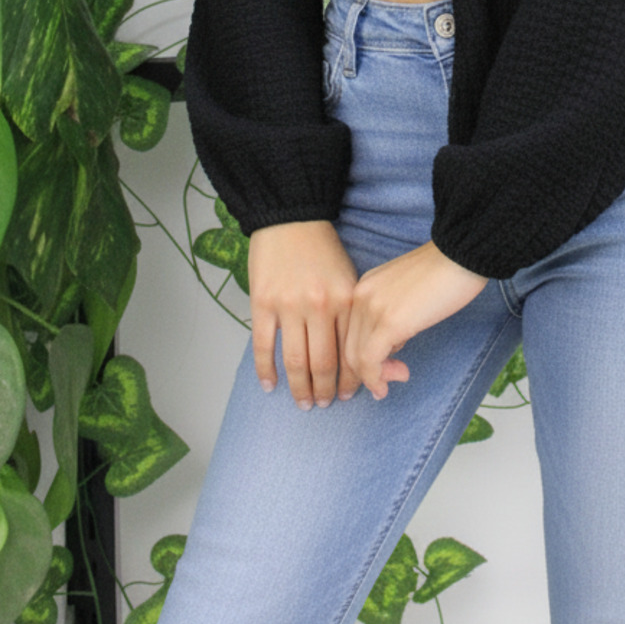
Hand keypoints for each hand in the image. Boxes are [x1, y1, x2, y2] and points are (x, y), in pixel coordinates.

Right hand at [248, 219, 365, 409]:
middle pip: (323, 363)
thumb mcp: (350, 277)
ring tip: (303, 403)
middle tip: (324, 405)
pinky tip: (270, 385)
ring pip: (294, 360)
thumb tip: (361, 350)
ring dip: (299, 388)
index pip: (350, 351)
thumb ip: (354, 313)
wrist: (291, 218)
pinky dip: (266, 370)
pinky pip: (264, 345)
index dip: (350, 379)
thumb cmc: (323, 249)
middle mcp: (319, 306)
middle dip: (325, 390)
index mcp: (345, 299)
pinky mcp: (263, 302)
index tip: (348, 394)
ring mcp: (288, 305)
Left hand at [339, 241, 488, 400]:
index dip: (361, 357)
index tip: (384, 368)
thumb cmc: (444, 273)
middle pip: (348, 347)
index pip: (349, 332)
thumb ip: (393, 316)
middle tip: (392, 378)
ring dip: (374, 378)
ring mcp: (372, 308)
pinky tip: (389, 384)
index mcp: (364, 287)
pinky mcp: (389, 322)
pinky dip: (376, 379)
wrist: (461, 256)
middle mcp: (360, 296)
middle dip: (366, 372)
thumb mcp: (406, 294)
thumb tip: (391, 348)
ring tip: (399, 377)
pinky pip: (370, 361)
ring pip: (356, 357)